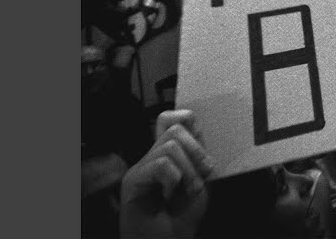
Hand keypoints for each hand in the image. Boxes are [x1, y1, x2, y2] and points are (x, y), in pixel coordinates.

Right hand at [119, 110, 214, 238]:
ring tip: (186, 191)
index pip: (174, 118)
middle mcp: (152, 156)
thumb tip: (195, 127)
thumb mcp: (200, 180)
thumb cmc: (184, 217)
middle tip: (199, 180)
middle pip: (175, 127)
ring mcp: (141, 167)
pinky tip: (167, 196)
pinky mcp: (132, 180)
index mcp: (169, 154)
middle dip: (197, 153)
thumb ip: (197, 155)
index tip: (203, 159)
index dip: (192, 128)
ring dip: (188, 171)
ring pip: (170, 145)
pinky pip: (162, 164)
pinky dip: (173, 181)